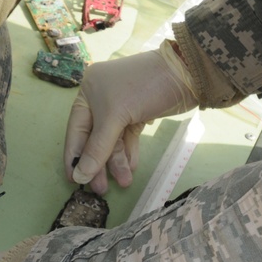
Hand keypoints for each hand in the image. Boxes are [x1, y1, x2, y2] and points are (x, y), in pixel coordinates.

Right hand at [64, 41, 197, 193]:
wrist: (187, 72)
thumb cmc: (144, 86)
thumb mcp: (117, 116)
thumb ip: (98, 147)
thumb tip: (79, 176)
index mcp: (88, 92)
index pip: (76, 130)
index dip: (74, 156)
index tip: (75, 181)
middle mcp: (100, 99)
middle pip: (94, 139)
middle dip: (98, 164)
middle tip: (101, 189)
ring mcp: (120, 108)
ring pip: (112, 141)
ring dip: (117, 162)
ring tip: (124, 182)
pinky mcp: (138, 114)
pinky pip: (127, 138)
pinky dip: (129, 153)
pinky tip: (131, 167)